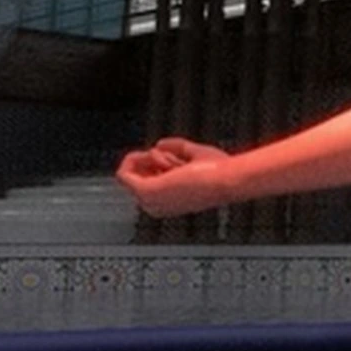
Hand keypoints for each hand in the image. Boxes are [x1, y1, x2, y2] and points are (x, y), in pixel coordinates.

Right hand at [116, 138, 233, 217]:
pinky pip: (124, 172)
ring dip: (152, 159)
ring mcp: (149, 203)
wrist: (226, 179)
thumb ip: (176, 147)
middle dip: (153, 159)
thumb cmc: (219, 171)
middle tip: (176, 159)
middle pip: (137, 174)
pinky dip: (140, 159)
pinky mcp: (145, 193)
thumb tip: (158, 144)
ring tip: (176, 162)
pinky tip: (165, 160)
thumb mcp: (195, 154)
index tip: (173, 157)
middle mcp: (156, 207)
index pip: (145, 179)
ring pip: (130, 172)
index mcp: (167, 202)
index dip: (156, 162)